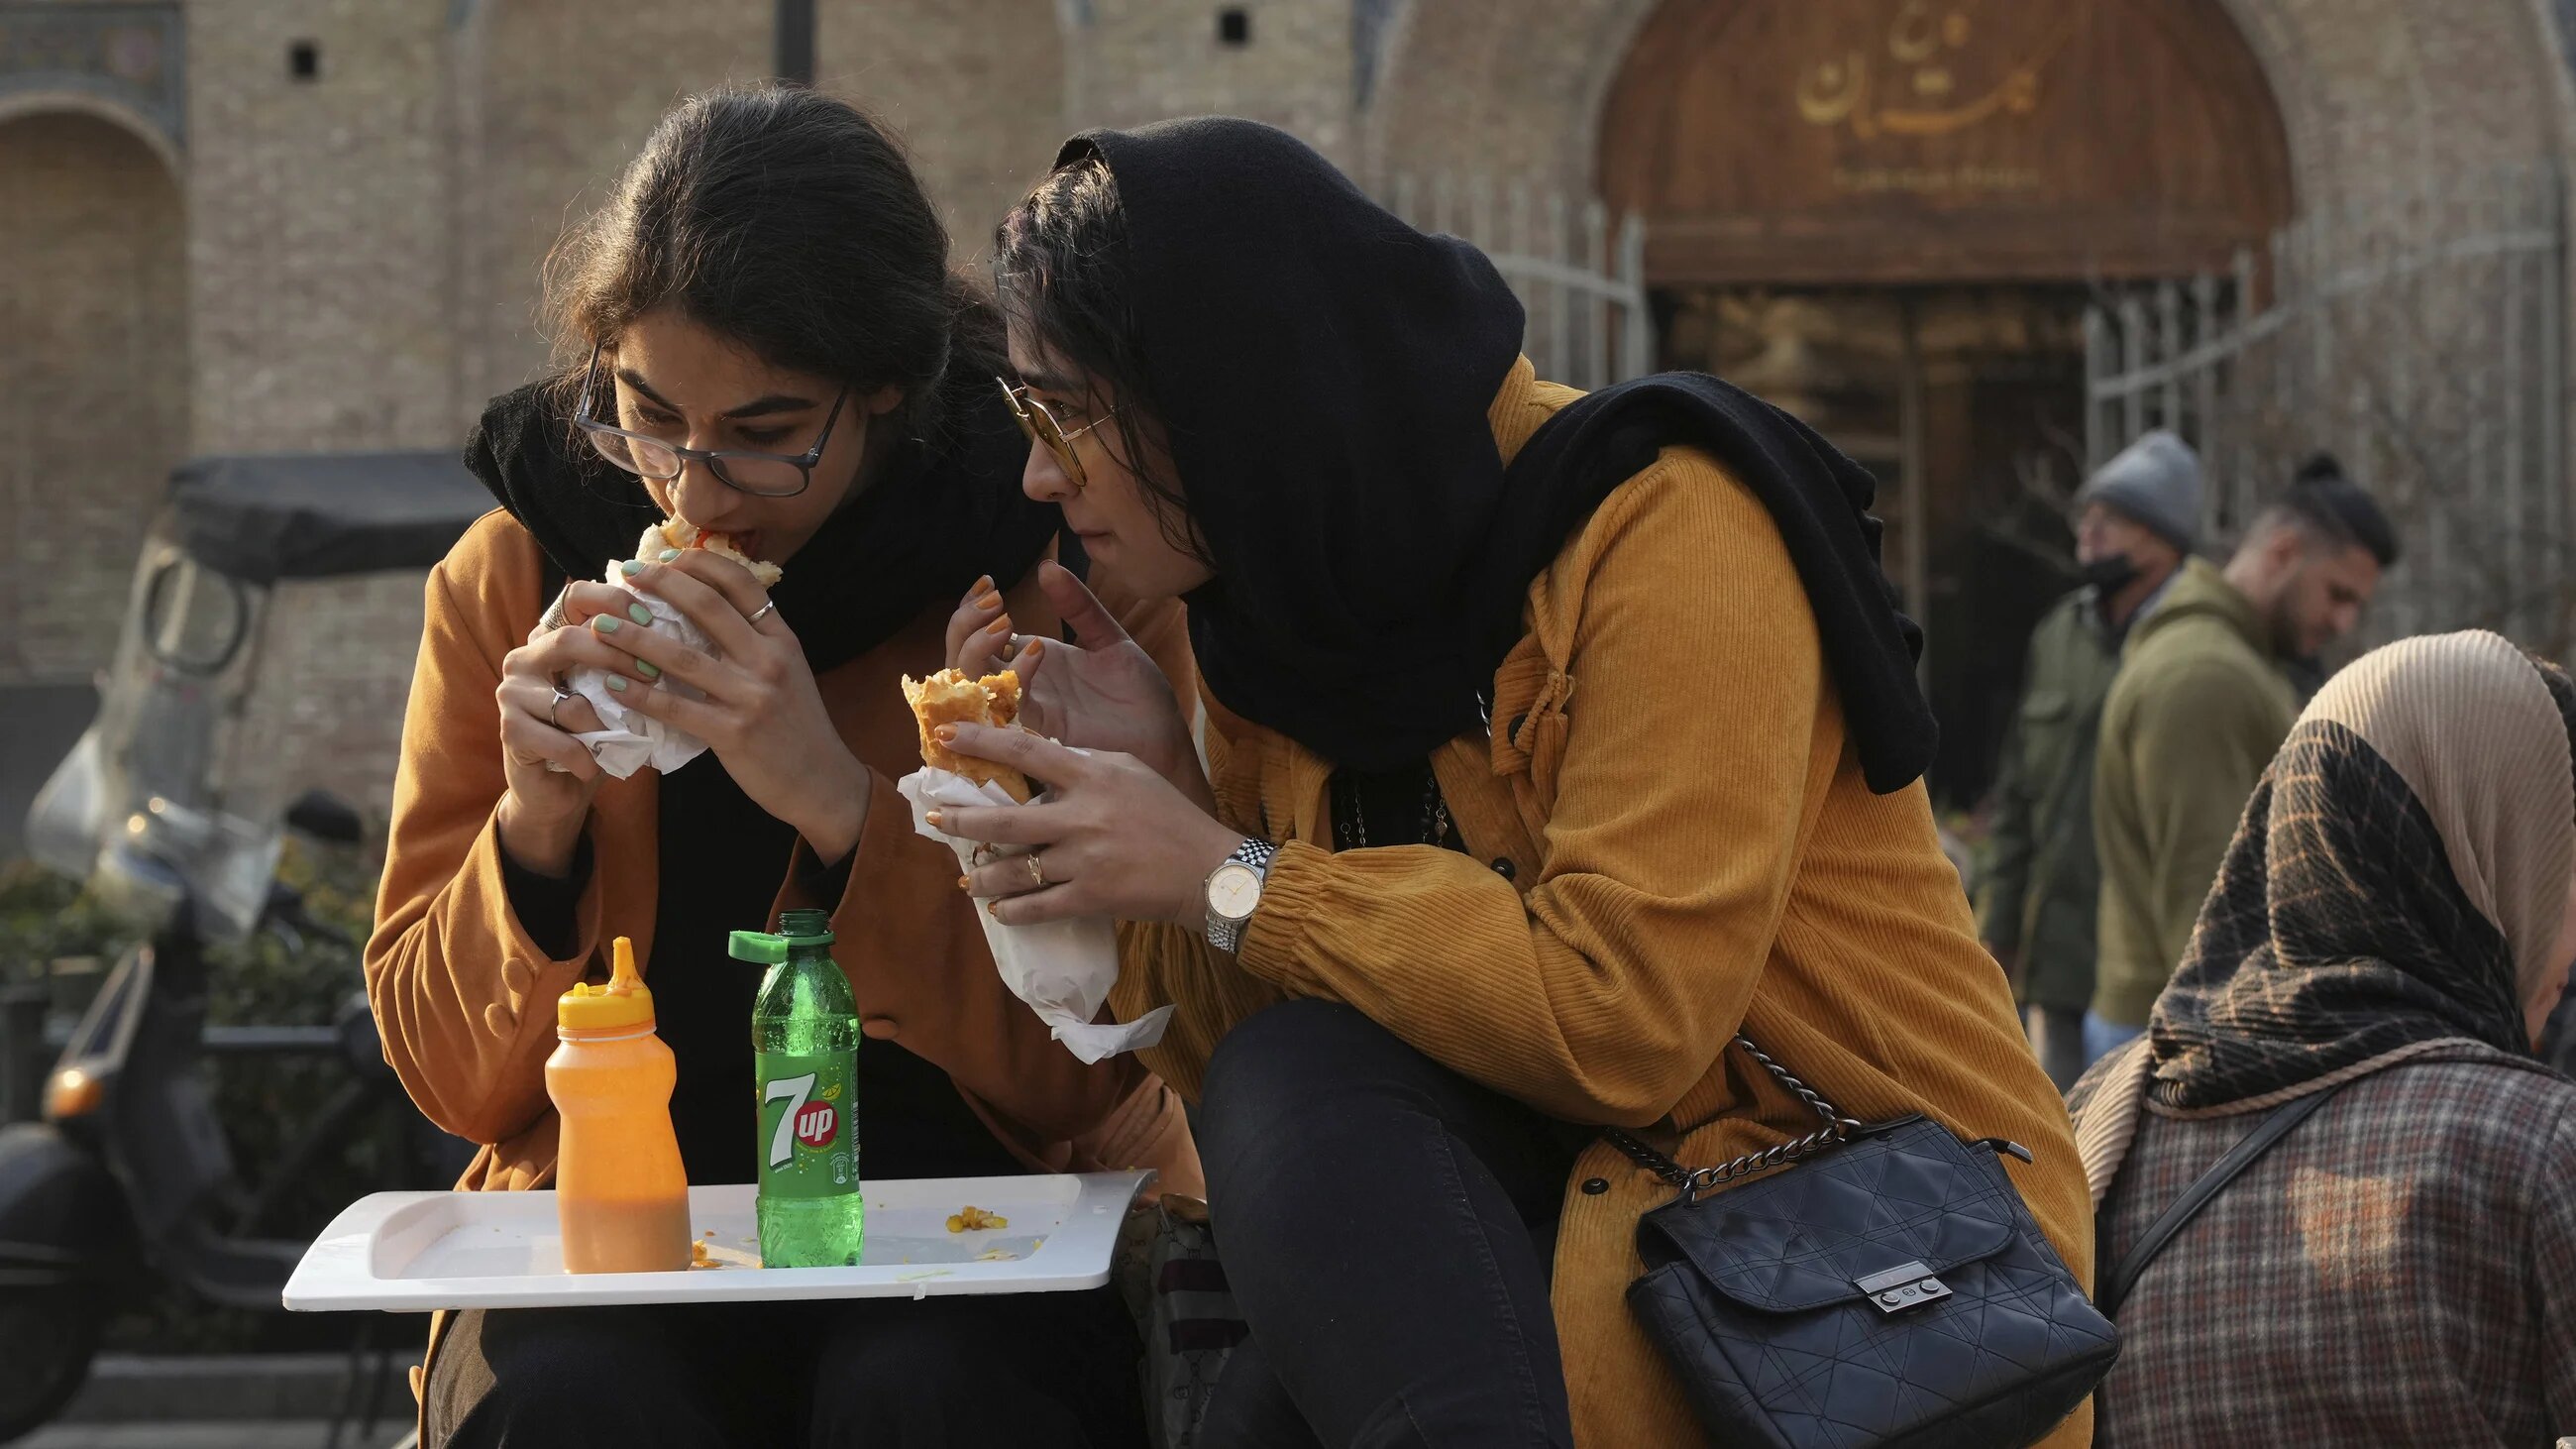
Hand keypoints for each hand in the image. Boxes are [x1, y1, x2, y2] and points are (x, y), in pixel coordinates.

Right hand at [493, 590, 661, 875]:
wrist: (557, 789)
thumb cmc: (595, 735)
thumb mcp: (616, 695)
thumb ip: (630, 665)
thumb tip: (680, 643)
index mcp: (552, 638)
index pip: (575, 597)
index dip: (613, 601)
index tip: (650, 620)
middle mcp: (526, 657)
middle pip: (569, 640)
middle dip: (618, 657)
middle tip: (653, 676)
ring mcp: (512, 691)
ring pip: (571, 701)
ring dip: (606, 725)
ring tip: (624, 740)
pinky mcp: (510, 728)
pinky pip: (559, 739)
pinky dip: (584, 757)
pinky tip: (593, 766)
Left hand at [588, 551, 871, 860]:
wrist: (822, 780)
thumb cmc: (797, 726)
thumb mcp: (788, 672)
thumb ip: (754, 642)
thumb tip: (703, 609)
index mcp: (782, 639)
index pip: (741, 583)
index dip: (699, 563)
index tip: (665, 558)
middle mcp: (769, 660)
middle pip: (708, 606)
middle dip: (661, 584)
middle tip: (626, 573)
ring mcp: (752, 696)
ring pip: (683, 656)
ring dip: (635, 636)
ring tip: (600, 625)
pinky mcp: (734, 733)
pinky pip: (677, 707)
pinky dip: (641, 695)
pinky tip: (614, 684)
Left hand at [934, 724, 1243, 927]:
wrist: (1207, 869)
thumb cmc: (1171, 815)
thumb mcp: (1131, 771)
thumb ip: (1088, 762)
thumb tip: (1045, 754)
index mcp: (1092, 776)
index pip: (1026, 753)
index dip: (981, 743)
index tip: (944, 739)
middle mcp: (1081, 816)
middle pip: (1005, 818)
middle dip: (961, 820)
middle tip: (935, 819)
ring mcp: (1083, 859)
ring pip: (1014, 869)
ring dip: (982, 875)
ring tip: (967, 878)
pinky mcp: (1090, 897)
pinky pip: (1037, 907)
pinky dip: (1012, 910)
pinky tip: (998, 910)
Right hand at [945, 561, 1205, 807]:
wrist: (1167, 740)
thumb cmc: (1140, 698)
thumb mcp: (1109, 639)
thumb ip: (1079, 606)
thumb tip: (1047, 567)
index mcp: (1028, 665)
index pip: (977, 638)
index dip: (971, 611)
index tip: (989, 583)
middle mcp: (1018, 690)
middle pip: (961, 662)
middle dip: (965, 627)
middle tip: (994, 602)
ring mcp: (1025, 714)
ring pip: (971, 687)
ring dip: (977, 651)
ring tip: (1004, 622)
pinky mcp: (1040, 737)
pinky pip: (1008, 709)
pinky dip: (1015, 676)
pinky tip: (1037, 651)